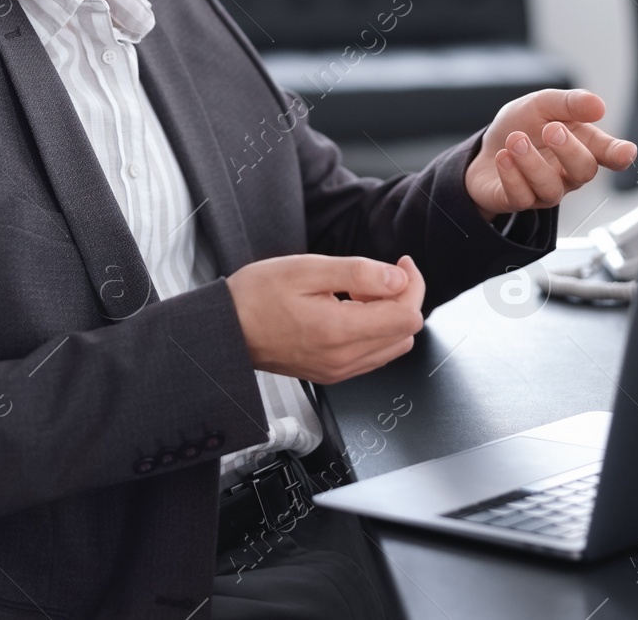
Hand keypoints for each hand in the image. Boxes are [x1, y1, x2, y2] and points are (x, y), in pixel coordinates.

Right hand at [225, 254, 424, 384]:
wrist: (226, 329)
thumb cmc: (256, 296)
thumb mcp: (307, 269)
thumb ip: (358, 273)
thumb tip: (398, 279)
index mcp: (339, 331)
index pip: (408, 316)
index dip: (412, 284)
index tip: (400, 263)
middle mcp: (343, 359)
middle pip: (406, 332)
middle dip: (401, 298)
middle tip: (375, 275)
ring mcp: (338, 371)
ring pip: (393, 346)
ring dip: (388, 316)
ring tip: (359, 293)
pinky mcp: (332, 373)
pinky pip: (373, 356)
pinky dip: (373, 331)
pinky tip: (350, 311)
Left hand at [465, 89, 636, 221]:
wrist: (486, 147)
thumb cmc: (523, 127)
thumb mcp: (542, 104)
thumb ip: (569, 103)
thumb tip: (598, 105)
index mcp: (581, 146)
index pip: (608, 154)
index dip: (619, 154)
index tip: (626, 152)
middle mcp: (567, 172)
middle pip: (583, 172)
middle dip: (570, 151)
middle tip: (552, 130)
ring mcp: (544, 190)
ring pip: (550, 188)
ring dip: (532, 162)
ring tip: (516, 139)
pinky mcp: (518, 200)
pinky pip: (521, 196)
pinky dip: (511, 175)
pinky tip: (503, 157)